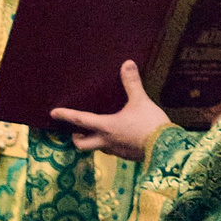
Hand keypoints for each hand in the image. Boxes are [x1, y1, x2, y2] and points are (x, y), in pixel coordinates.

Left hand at [52, 61, 171, 161]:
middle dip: (77, 138)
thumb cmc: (150, 124)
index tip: (53, 113)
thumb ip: (132, 83)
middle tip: (76, 131)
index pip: (79, 120)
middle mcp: (106, 141)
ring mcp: (117, 151)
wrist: (168, 148)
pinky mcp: (128, 156)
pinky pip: (114, 150)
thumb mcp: (141, 101)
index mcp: (105, 127)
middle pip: (82, 145)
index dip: (65, 115)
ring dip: (95, 141)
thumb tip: (127, 63)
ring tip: (100, 130)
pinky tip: (121, 136)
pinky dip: (112, 143)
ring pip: (99, 148)